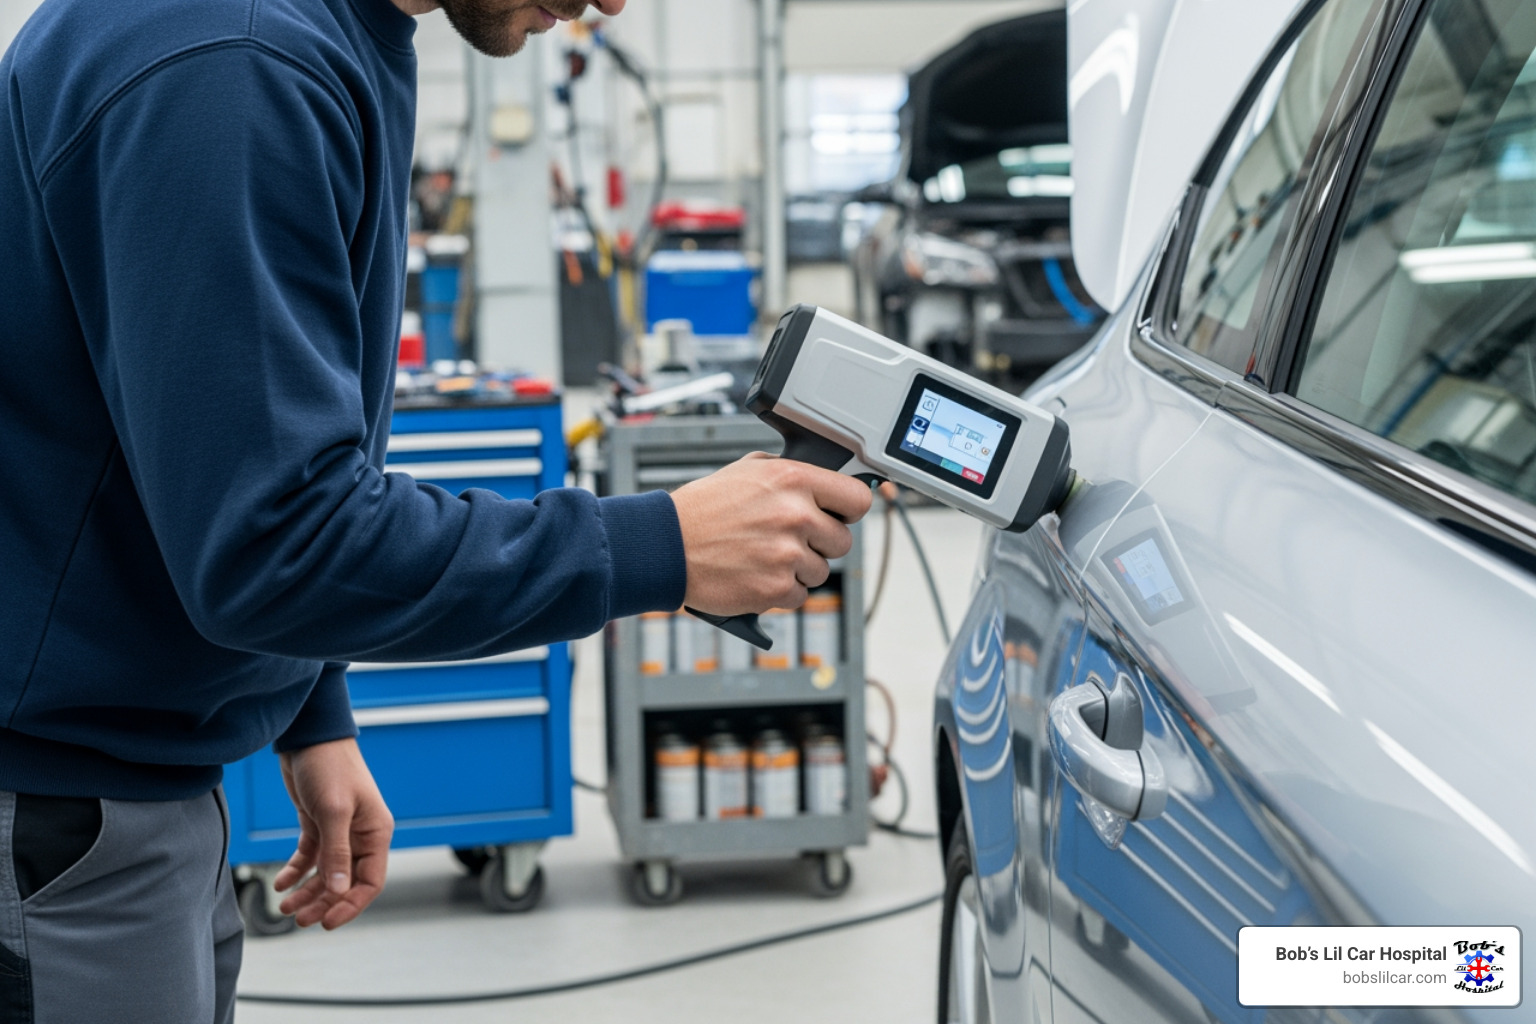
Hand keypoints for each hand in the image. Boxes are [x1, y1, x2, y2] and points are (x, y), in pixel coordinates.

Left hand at [274, 737, 393, 929]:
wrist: (309, 736)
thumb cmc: (329, 767)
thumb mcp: (333, 811)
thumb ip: (337, 852)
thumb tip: (340, 891)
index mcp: (375, 833)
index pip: (370, 881)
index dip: (350, 905)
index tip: (327, 922)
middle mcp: (360, 835)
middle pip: (346, 882)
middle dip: (324, 903)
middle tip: (299, 920)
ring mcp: (339, 830)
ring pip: (326, 873)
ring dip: (308, 892)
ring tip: (285, 907)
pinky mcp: (317, 823)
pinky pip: (309, 857)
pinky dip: (296, 872)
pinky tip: (280, 883)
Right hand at [671, 453, 872, 615]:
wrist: (666, 545)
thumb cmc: (703, 508)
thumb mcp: (748, 471)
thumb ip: (790, 475)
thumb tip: (824, 483)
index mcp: (793, 479)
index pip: (858, 499)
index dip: (849, 510)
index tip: (840, 515)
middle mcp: (796, 515)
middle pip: (843, 541)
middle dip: (820, 544)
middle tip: (790, 540)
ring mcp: (787, 554)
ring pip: (821, 571)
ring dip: (798, 569)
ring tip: (764, 557)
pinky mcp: (775, 588)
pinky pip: (799, 595)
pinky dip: (780, 591)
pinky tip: (756, 574)